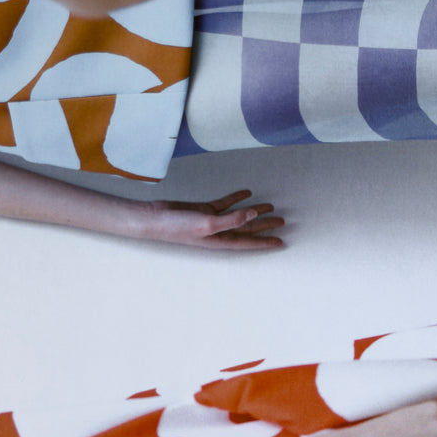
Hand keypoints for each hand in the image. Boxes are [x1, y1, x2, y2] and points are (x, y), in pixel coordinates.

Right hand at [137, 190, 284, 250]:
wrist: (155, 217)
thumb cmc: (178, 227)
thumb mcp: (208, 224)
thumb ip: (232, 220)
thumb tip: (253, 214)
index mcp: (220, 240)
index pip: (248, 241)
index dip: (265, 242)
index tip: (281, 242)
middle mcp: (218, 231)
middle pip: (247, 228)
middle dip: (265, 225)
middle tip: (282, 222)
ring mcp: (212, 220)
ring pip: (238, 215)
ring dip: (254, 210)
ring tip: (270, 206)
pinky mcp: (204, 209)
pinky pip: (225, 203)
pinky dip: (236, 198)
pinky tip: (247, 193)